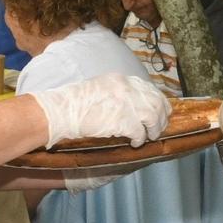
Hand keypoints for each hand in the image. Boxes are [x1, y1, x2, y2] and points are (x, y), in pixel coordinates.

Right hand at [26, 75, 170, 147]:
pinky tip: (135, 143)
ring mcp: (126, 103)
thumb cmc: (76, 103)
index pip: (149, 89)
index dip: (158, 102)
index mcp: (121, 79)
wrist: (61, 111)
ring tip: (149, 137)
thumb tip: (135, 107)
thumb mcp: (101, 88)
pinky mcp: (123, 120)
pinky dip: (140, 140)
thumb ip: (119, 93)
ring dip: (153, 129)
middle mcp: (126, 88)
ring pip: (153, 116)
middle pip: (156, 102)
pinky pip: (140, 132)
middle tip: (157, 129)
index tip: (160, 112)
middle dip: (161, 117)